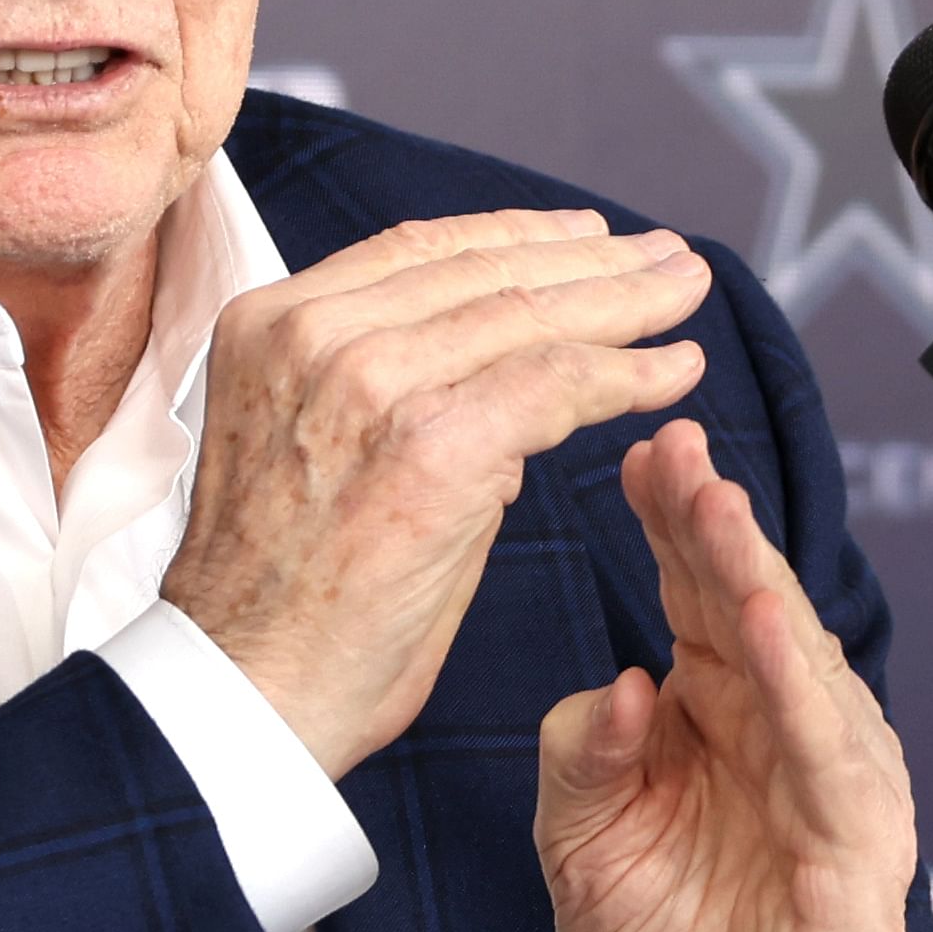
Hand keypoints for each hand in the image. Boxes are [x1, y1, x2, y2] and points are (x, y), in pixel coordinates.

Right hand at [168, 211, 712, 778]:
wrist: (242, 694)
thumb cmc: (285, 605)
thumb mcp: (314, 452)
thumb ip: (397, 398)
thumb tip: (500, 389)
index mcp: (273, 323)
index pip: (419, 249)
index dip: (518, 236)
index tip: (588, 236)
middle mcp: (313, 332)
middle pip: (484, 270)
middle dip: (593, 261)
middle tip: (669, 256)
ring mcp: (369, 381)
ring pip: (529, 315)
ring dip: (628, 304)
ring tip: (690, 292)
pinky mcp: (431, 444)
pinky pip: (556, 383)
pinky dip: (629, 374)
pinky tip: (679, 368)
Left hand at [534, 419, 914, 931]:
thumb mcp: (580, 847)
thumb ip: (580, 761)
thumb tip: (611, 686)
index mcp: (713, 708)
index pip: (693, 591)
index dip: (670, 520)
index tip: (639, 449)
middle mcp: (778, 725)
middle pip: (747, 602)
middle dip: (714, 523)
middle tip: (678, 448)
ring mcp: (826, 776)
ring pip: (795, 660)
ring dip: (756, 582)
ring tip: (718, 513)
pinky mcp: (857, 841)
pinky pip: (829, 753)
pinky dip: (800, 690)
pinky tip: (766, 632)